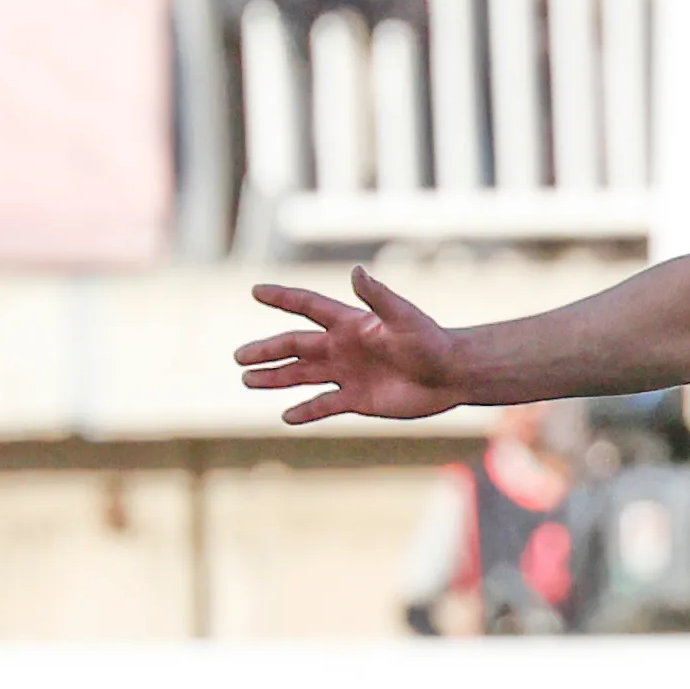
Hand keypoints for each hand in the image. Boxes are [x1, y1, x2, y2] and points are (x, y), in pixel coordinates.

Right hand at [237, 267, 474, 422]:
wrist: (450, 375)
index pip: (308, 306)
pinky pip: (324, 405)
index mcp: (350, 323)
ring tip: (248, 380)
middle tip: (239, 356)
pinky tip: (285, 416)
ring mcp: (347, 374)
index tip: (256, 290)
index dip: (282, 298)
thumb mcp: (403, 317)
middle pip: (296, 346)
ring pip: (302, 376)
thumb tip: (356, 271)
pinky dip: (305, 411)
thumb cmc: (430, 341)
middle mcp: (343, 347)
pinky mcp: (357, 400)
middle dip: (267, 350)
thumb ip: (378, 296)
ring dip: (275, 378)